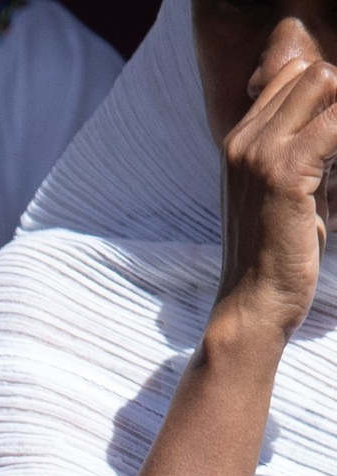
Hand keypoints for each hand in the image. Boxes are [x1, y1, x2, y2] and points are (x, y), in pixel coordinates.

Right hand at [217, 22, 336, 344]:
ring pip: (324, 82)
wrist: (252, 309)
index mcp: (241, 143)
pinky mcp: (284, 174)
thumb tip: (335, 129)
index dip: (328, 97)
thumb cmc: (275, 259)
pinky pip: (335, 124)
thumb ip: (305, 154)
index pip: (293, 78)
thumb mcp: (287, 194)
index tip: (336, 142)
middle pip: (312, 73)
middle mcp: (245, 141)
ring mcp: (261, 154)